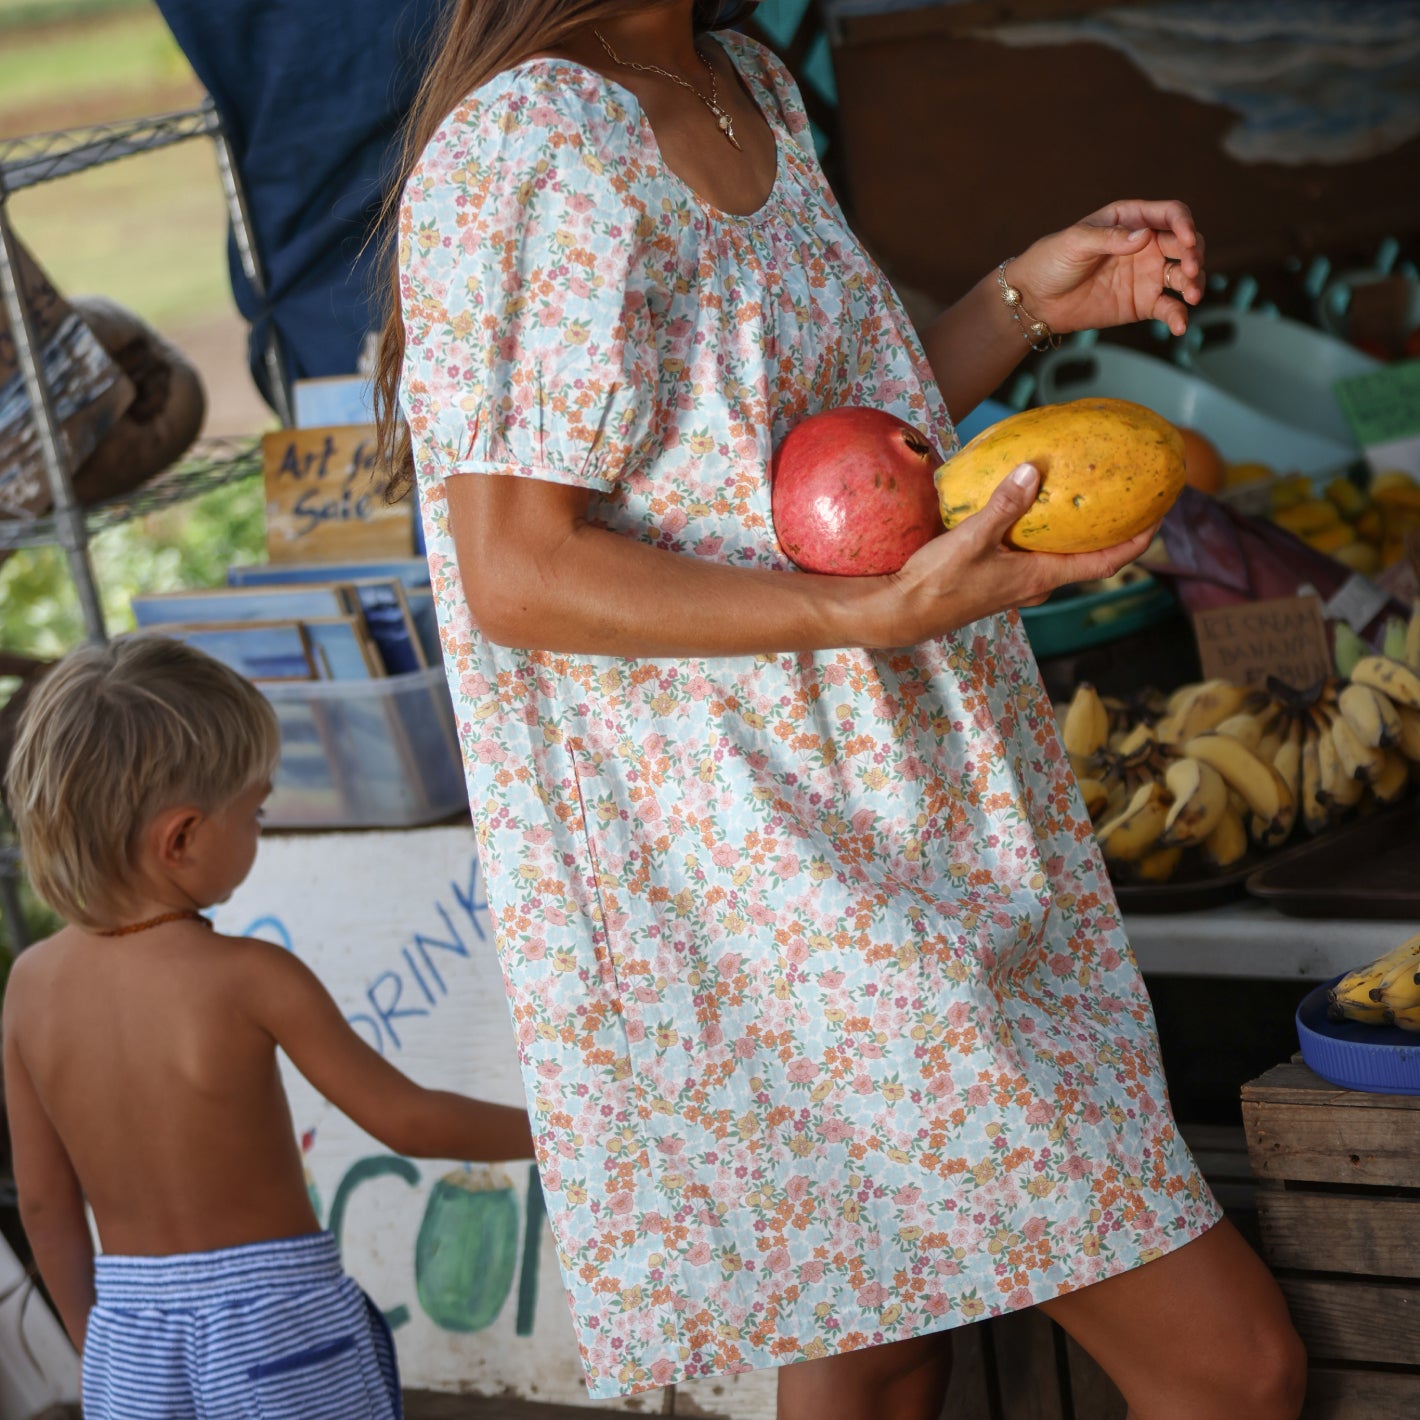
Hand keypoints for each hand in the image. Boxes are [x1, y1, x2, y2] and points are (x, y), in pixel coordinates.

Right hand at [880, 464, 1156, 646]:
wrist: (901, 612)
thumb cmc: (937, 584)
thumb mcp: (972, 539)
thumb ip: (1003, 506)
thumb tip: (1032, 471)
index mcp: (1040, 577)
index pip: (1104, 563)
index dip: (1137, 542)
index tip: (1160, 517)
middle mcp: (1034, 585)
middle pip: (1087, 560)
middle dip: (1110, 533)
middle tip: (1126, 501)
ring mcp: (1014, 585)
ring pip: (1057, 557)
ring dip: (1074, 534)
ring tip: (1080, 499)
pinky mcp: (995, 580)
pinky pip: (1031, 554)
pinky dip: (1042, 533)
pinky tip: (1028, 510)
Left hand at [1007, 200, 1206, 338]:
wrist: (1035, 300)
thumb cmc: (1051, 260)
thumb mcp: (1075, 242)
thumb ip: (1109, 238)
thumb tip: (1144, 236)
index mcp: (1131, 220)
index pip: (1170, 215)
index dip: (1184, 224)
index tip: (1186, 240)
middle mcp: (1145, 245)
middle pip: (1184, 244)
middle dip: (1194, 254)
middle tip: (1190, 269)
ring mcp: (1147, 275)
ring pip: (1184, 275)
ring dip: (1194, 283)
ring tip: (1192, 296)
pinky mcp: (1143, 303)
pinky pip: (1168, 307)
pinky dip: (1178, 315)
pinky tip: (1179, 325)